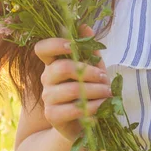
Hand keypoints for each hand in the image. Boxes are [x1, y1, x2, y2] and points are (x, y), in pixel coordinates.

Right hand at [34, 25, 111, 142]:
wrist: (82, 124)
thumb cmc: (88, 92)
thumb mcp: (92, 69)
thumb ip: (89, 50)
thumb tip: (84, 26)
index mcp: (54, 63)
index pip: (42, 48)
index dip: (54, 44)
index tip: (71, 45)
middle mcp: (47, 78)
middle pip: (61, 67)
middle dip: (88, 71)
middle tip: (105, 78)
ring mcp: (47, 97)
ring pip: (71, 89)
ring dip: (95, 91)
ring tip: (108, 93)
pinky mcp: (52, 115)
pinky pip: (72, 109)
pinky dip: (92, 107)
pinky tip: (102, 108)